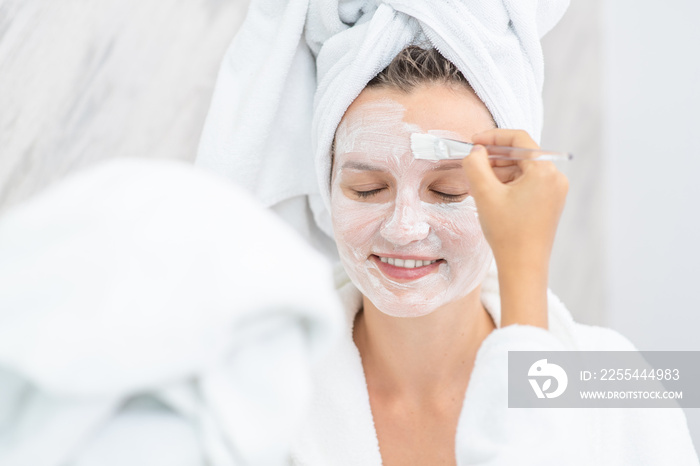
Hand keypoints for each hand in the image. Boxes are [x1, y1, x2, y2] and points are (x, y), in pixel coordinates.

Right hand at [462, 129, 568, 327]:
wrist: (523, 267)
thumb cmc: (507, 232)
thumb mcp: (485, 194)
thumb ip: (476, 165)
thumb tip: (474, 152)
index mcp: (544, 170)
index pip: (519, 139)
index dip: (492, 137)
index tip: (473, 142)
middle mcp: (555, 178)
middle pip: (522, 154)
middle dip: (494, 157)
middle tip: (471, 163)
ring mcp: (555, 192)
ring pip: (523, 170)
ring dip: (499, 172)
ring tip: (477, 182)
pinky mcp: (550, 204)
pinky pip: (528, 184)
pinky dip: (508, 184)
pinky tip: (490, 193)